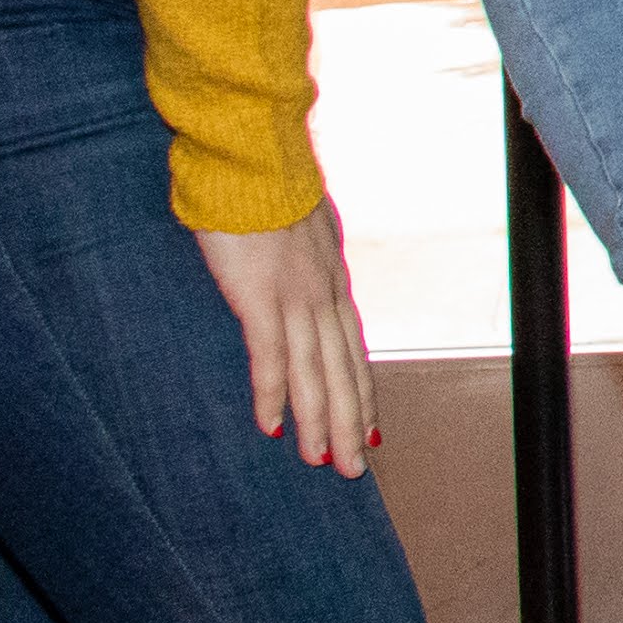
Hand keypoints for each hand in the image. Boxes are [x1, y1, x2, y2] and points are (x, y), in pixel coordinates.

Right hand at [197, 199, 377, 475]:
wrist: (253, 155)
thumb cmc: (265, 186)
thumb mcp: (295, 227)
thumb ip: (299, 255)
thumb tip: (296, 266)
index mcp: (331, 279)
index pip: (351, 347)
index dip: (359, 388)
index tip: (369, 425)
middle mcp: (323, 294)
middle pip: (341, 369)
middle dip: (348, 420)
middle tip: (355, 468)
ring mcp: (295, 297)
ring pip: (314, 372)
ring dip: (318, 420)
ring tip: (324, 462)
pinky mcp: (260, 296)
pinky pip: (270, 356)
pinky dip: (273, 394)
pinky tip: (271, 427)